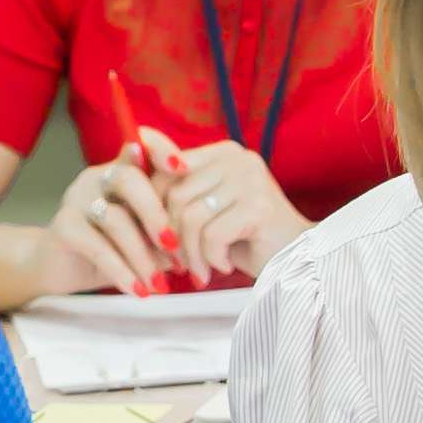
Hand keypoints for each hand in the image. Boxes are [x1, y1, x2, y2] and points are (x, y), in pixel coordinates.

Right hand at [39, 148, 183, 296]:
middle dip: (156, 214)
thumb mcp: (144, 237)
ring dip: (142, 256)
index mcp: (121, 171)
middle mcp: (97, 178)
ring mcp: (77, 200)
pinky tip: (138, 291)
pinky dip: (121, 271)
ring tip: (159, 285)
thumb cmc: (110, 247)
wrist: (60, 268)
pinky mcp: (63, 227)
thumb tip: (193, 246)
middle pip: (128, 178)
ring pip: (115, 219)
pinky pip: (97, 247)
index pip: (140, 142)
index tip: (183, 171)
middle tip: (175, 249)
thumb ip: (166, 232)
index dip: (161, 148)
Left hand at [144, 131, 311, 281]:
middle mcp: (236, 158)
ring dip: (190, 254)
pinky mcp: (259, 207)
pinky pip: (211, 235)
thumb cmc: (243, 239)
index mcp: (221, 152)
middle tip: (179, 263)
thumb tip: (126, 194)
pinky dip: (210, 258)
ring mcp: (250, 180)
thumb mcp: (205, 211)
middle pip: (174, 196)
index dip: (147, 198)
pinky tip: (223, 266)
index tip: (149, 231)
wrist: (296, 261)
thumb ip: (176, 196)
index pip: (165, 163)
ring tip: (201, 270)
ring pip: (190, 218)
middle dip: (170, 237)